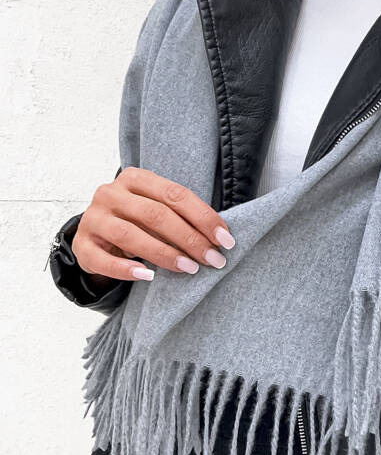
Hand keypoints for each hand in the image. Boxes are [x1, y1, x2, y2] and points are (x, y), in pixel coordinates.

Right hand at [71, 167, 234, 282]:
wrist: (95, 234)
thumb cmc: (136, 222)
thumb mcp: (157, 210)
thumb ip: (181, 216)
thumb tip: (219, 237)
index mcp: (135, 178)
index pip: (175, 194)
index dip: (203, 217)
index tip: (225, 239)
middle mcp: (110, 193)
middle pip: (156, 215)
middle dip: (189, 239)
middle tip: (213, 259)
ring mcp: (93, 218)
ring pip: (131, 236)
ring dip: (164, 254)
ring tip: (190, 268)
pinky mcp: (82, 245)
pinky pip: (104, 260)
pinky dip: (126, 269)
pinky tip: (148, 276)